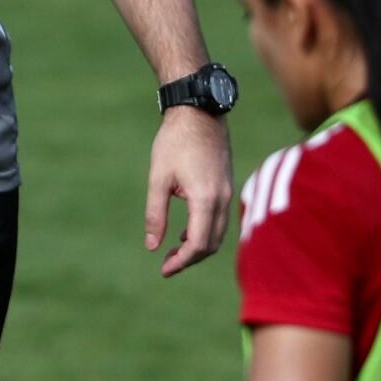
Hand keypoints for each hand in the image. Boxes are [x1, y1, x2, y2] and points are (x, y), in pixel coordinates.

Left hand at [145, 105, 233, 277]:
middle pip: (211, 244)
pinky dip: (206, 232)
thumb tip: (151, 246)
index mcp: (206, 199)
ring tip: (174, 251)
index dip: (181, 262)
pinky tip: (185, 232)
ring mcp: (229, 192)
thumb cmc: (175, 142)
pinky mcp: (228, 185)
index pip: (198, 244)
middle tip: (166, 264)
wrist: (199, 111)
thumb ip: (156, 214)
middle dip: (190, 259)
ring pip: (219, 233)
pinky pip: (221, 219)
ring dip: (199, 247)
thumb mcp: (158, 178)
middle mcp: (223, 199)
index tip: (163, 269)